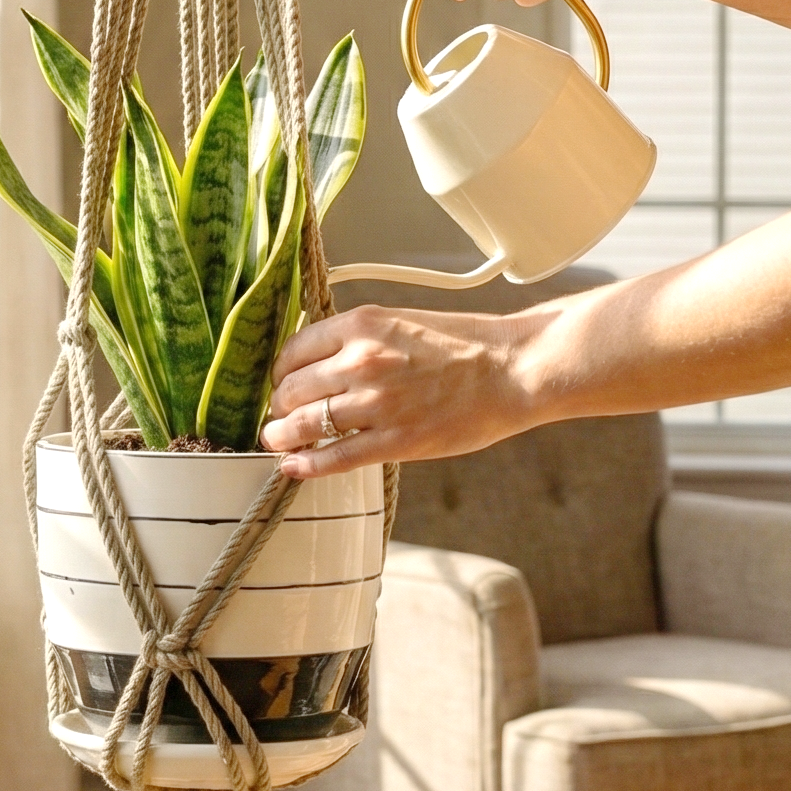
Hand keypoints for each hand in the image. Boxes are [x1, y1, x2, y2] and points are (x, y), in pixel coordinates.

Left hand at [260, 305, 530, 479]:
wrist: (513, 369)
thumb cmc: (465, 346)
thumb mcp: (401, 323)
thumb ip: (360, 340)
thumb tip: (322, 363)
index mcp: (362, 325)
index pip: (294, 350)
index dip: (282, 372)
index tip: (283, 383)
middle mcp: (361, 361)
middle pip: (291, 389)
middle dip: (280, 406)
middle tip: (281, 416)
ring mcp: (376, 403)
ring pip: (304, 423)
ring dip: (282, 436)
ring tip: (277, 441)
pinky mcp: (395, 441)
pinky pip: (335, 456)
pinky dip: (307, 464)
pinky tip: (294, 467)